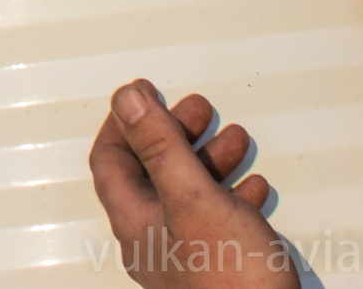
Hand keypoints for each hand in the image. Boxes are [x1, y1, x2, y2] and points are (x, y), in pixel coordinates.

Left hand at [89, 81, 294, 288]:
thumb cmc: (230, 280)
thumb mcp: (192, 197)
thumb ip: (159, 146)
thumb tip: (126, 98)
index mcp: (134, 220)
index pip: (110, 159)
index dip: (125, 122)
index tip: (145, 92)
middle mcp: (152, 241)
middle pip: (151, 173)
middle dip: (174, 135)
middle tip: (199, 109)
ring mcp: (183, 259)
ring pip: (186, 195)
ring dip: (207, 161)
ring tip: (235, 139)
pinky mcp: (216, 273)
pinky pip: (215, 222)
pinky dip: (230, 195)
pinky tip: (253, 187)